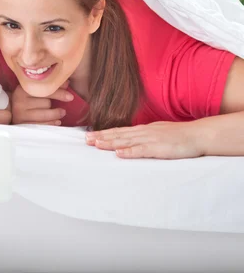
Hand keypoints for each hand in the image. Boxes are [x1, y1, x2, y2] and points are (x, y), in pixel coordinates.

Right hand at [11, 82, 73, 124]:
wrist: (8, 110)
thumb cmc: (26, 98)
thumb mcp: (33, 90)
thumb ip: (48, 86)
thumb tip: (67, 83)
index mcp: (23, 89)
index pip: (44, 90)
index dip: (59, 93)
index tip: (70, 97)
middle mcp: (19, 101)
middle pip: (46, 103)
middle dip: (55, 105)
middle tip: (63, 109)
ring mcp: (20, 114)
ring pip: (45, 114)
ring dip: (55, 114)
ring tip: (61, 113)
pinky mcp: (22, 125)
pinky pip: (41, 125)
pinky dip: (51, 124)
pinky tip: (57, 122)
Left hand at [85, 121, 204, 159]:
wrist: (198, 135)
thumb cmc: (179, 136)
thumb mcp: (157, 132)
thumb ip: (143, 136)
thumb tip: (130, 141)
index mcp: (143, 130)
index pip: (119, 131)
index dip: (103, 133)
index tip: (89, 135)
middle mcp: (143, 132)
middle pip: (118, 135)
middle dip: (101, 137)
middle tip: (85, 140)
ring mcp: (151, 139)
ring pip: (126, 141)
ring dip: (110, 143)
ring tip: (96, 144)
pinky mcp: (159, 148)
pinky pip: (142, 150)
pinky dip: (129, 152)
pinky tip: (118, 154)